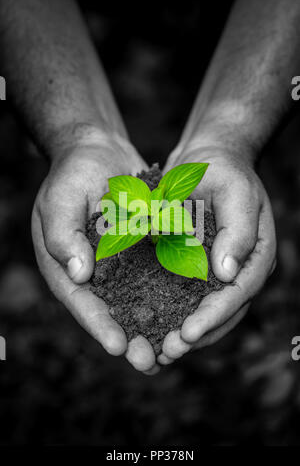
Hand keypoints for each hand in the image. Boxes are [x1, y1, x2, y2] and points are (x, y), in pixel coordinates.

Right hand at [32, 131, 158, 373]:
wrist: (98, 152)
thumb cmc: (72, 173)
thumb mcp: (60, 200)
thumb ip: (63, 236)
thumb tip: (78, 275)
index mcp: (68, 265)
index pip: (82, 302)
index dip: (99, 325)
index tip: (119, 346)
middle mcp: (94, 271)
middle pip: (111, 312)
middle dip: (130, 337)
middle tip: (149, 362)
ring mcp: (119, 263)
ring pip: (137, 301)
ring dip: (154, 326)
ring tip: (173, 349)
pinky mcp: (141, 251)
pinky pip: (156, 276)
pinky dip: (170, 295)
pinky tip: (189, 312)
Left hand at [158, 144, 276, 364]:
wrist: (207, 158)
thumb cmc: (224, 170)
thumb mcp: (234, 192)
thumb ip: (237, 231)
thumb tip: (227, 274)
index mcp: (256, 255)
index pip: (238, 293)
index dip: (214, 316)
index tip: (188, 333)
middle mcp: (240, 269)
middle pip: (223, 312)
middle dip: (196, 334)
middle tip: (167, 352)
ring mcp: (219, 270)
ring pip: (204, 310)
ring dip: (183, 332)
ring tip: (157, 350)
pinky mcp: (198, 265)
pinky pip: (186, 295)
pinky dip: (170, 312)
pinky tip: (150, 325)